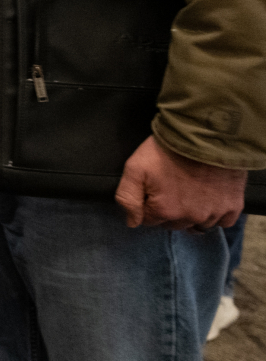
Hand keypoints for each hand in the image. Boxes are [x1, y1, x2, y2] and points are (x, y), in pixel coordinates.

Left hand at [114, 135, 246, 231]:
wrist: (205, 135)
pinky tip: (211, 201)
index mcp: (165, 210)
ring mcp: (213, 213)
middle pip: (173, 224)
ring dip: (192, 215)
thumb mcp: (135, 168)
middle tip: (172, 188)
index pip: (149, 221)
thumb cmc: (166, 150)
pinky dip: (217, 215)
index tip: (153, 189)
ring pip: (198, 225)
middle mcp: (190, 217)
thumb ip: (127, 198)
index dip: (148, 205)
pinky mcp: (233, 206)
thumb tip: (132, 222)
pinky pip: (224, 222)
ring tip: (191, 193)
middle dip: (169, 211)